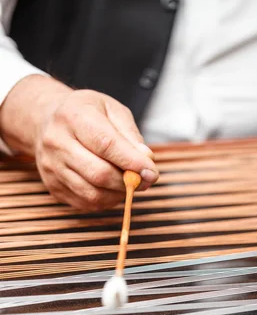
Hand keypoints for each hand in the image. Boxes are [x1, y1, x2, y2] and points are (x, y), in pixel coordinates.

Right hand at [0, 75, 158, 210]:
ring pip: (93, 193)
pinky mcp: (53, 186)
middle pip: (99, 173)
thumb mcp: (112, 111)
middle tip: (144, 180)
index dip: (132, 162)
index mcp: (73, 116)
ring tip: (128, 184)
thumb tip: (146, 161)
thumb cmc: (86, 114)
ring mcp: (51, 167)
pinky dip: (106, 200)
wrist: (47, 121)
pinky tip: (112, 188)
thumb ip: (131, 136)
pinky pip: (86, 203)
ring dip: (118, 194)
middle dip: (128, 182)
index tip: (151, 172)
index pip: (106, 145)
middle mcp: (57, 142)